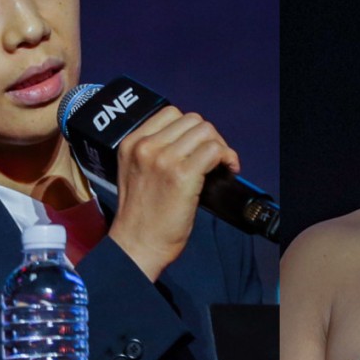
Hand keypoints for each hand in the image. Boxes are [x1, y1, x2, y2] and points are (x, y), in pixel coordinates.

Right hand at [108, 106, 239, 280]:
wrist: (136, 246)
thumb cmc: (140, 216)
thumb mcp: (135, 172)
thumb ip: (155, 151)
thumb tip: (193, 142)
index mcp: (132, 143)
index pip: (171, 113)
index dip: (191, 128)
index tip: (198, 146)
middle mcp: (146, 146)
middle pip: (192, 120)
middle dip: (209, 136)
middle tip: (215, 158)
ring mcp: (164, 159)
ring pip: (206, 132)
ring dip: (220, 146)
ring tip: (222, 165)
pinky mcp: (182, 175)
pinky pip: (214, 151)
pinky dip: (226, 157)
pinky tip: (227, 171)